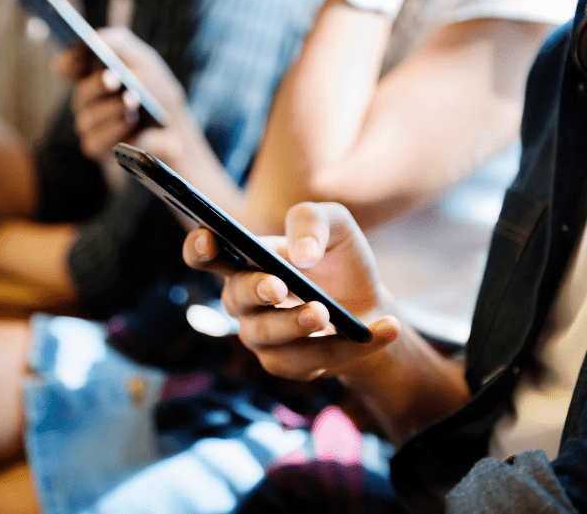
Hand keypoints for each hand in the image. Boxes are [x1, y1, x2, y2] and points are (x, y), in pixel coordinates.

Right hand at [54, 26, 189, 161]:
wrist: (175, 129)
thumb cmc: (156, 91)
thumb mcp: (144, 60)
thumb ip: (121, 43)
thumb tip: (99, 36)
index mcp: (92, 75)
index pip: (68, 66)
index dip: (68, 62)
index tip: (72, 59)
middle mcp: (86, 101)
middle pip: (82, 91)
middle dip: (98, 84)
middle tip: (114, 79)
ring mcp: (89, 125)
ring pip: (89, 117)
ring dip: (112, 109)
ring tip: (132, 100)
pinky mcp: (96, 147)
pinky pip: (96, 140)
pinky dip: (115, 130)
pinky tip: (131, 122)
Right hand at [183, 201, 399, 380]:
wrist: (368, 304)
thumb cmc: (339, 261)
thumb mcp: (336, 226)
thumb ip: (313, 222)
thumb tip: (301, 255)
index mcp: (244, 260)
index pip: (205, 254)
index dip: (200, 247)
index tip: (210, 240)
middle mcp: (243, 300)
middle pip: (235, 298)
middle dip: (256, 290)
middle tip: (278, 285)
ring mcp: (260, 336)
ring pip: (269, 336)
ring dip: (297, 324)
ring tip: (326, 312)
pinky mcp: (287, 364)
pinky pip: (312, 359)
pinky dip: (352, 345)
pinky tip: (386, 328)